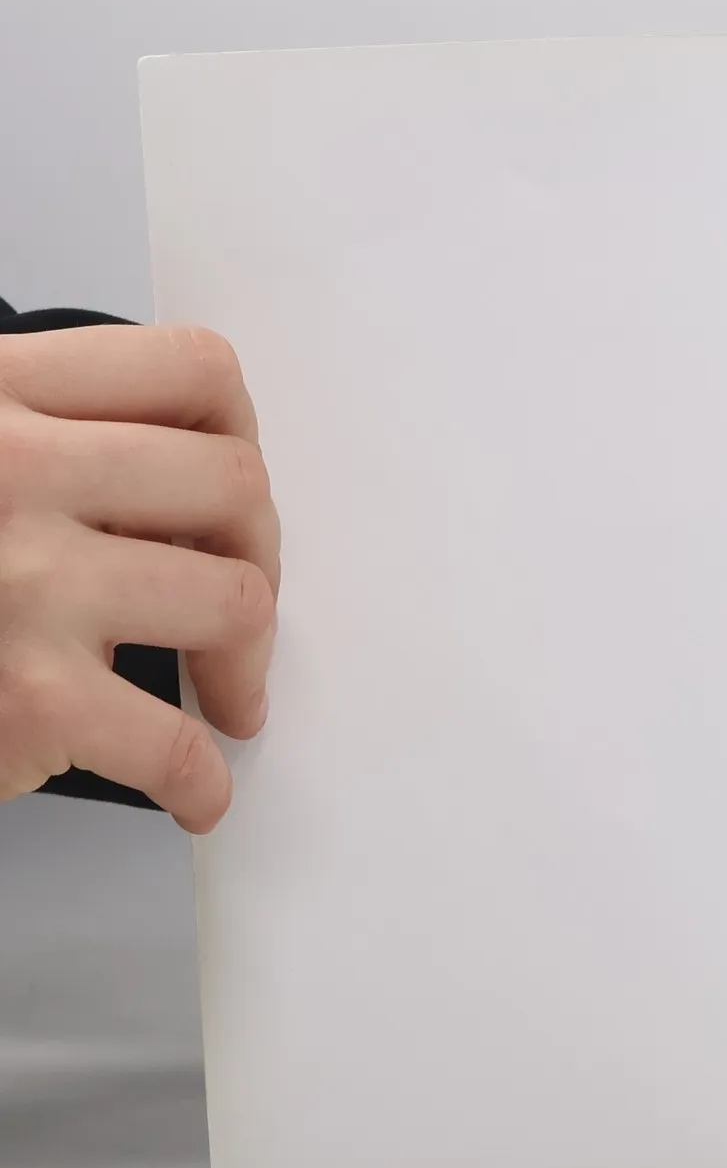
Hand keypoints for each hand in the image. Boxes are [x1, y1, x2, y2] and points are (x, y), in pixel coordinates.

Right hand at [0, 326, 277, 829]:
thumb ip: (38, 440)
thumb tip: (175, 475)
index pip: (197, 372)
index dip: (239, 439)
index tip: (224, 501)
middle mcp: (13, 471)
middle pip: (235, 485)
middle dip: (260, 557)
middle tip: (236, 610)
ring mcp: (22, 583)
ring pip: (231, 600)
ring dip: (247, 662)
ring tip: (224, 698)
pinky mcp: (24, 697)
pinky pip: (173, 742)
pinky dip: (202, 781)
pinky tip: (194, 794)